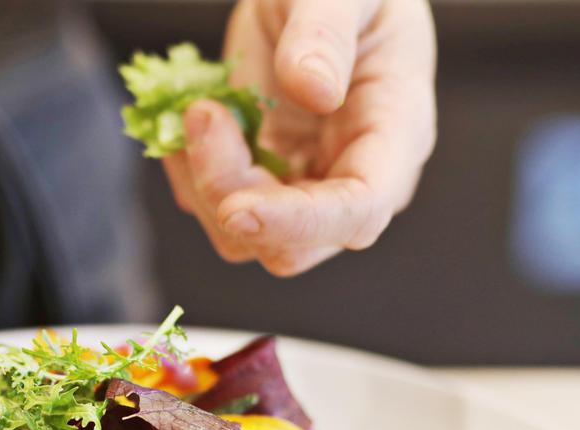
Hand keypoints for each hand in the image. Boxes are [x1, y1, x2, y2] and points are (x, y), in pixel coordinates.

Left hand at [164, 0, 435, 275]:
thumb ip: (327, 34)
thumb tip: (314, 90)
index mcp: (394, 136)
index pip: (359, 210)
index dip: (299, 223)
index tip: (237, 208)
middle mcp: (351, 178)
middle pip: (291, 245)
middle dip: (231, 193)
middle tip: (203, 113)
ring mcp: (305, 189)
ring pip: (245, 238)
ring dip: (204, 183)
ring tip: (198, 108)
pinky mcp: (264, 184)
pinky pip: (216, 209)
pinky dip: (189, 175)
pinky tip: (185, 124)